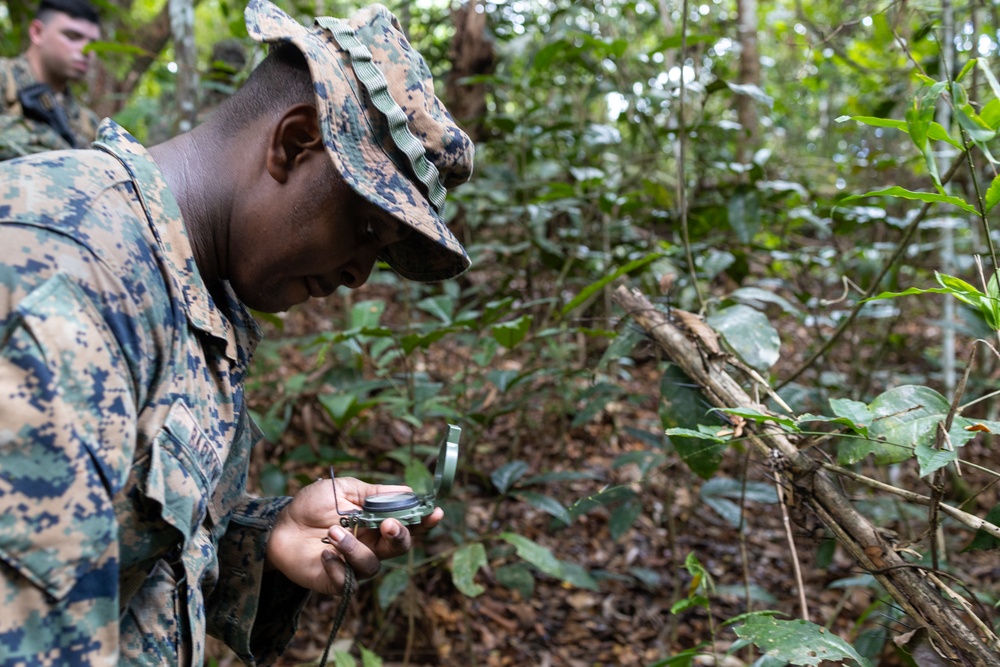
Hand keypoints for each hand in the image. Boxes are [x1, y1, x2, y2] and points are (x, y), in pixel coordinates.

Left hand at [264, 476, 443, 595]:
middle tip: (386, 524)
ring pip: (372, 565)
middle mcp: (370, 545)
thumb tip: (408, 490)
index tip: (434, 513)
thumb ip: (374, 493)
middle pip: (399, 548)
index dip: (423, 522)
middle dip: (399, 536)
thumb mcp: (345, 489)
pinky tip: (323, 554)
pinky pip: (347, 582)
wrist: (279, 526)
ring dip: (355, 548)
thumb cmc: (312, 506)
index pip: (408, 525)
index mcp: (376, 523)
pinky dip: (337, 567)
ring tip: (333, 531)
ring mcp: (353, 565)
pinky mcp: (335, 581)